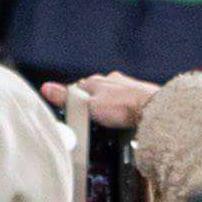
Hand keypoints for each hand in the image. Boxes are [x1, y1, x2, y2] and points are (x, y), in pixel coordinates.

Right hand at [42, 70, 159, 129]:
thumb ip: (67, 98)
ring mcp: (127, 86)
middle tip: (90, 120)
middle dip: (92, 104)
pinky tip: (125, 119)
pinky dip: (124, 110)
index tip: (73, 114)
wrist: (155, 108)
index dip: (73, 102)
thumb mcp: (88, 105)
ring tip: (108, 122)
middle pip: (95, 92)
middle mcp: (111, 80)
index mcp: (96, 81)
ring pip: (112, 97)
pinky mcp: (141, 95)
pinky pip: (127, 102)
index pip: (77, 89)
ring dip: (109, 107)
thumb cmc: (122, 106)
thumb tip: (45, 88)